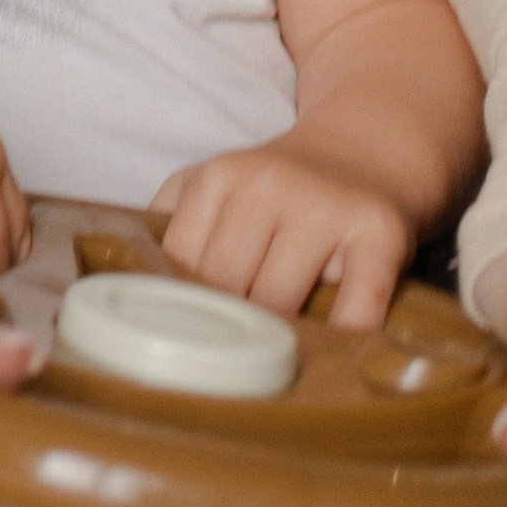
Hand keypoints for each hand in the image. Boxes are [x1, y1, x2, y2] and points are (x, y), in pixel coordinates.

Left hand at [151, 141, 410, 327]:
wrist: (368, 151)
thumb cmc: (281, 187)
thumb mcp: (214, 183)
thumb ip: (168, 220)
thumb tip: (126, 281)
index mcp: (220, 176)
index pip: (182, 263)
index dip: (185, 307)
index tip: (187, 336)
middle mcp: (270, 185)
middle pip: (228, 287)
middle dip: (229, 326)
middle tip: (233, 355)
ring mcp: (327, 208)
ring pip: (281, 303)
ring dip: (279, 338)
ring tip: (277, 352)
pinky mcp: (380, 233)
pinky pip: (357, 305)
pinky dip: (343, 338)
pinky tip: (334, 352)